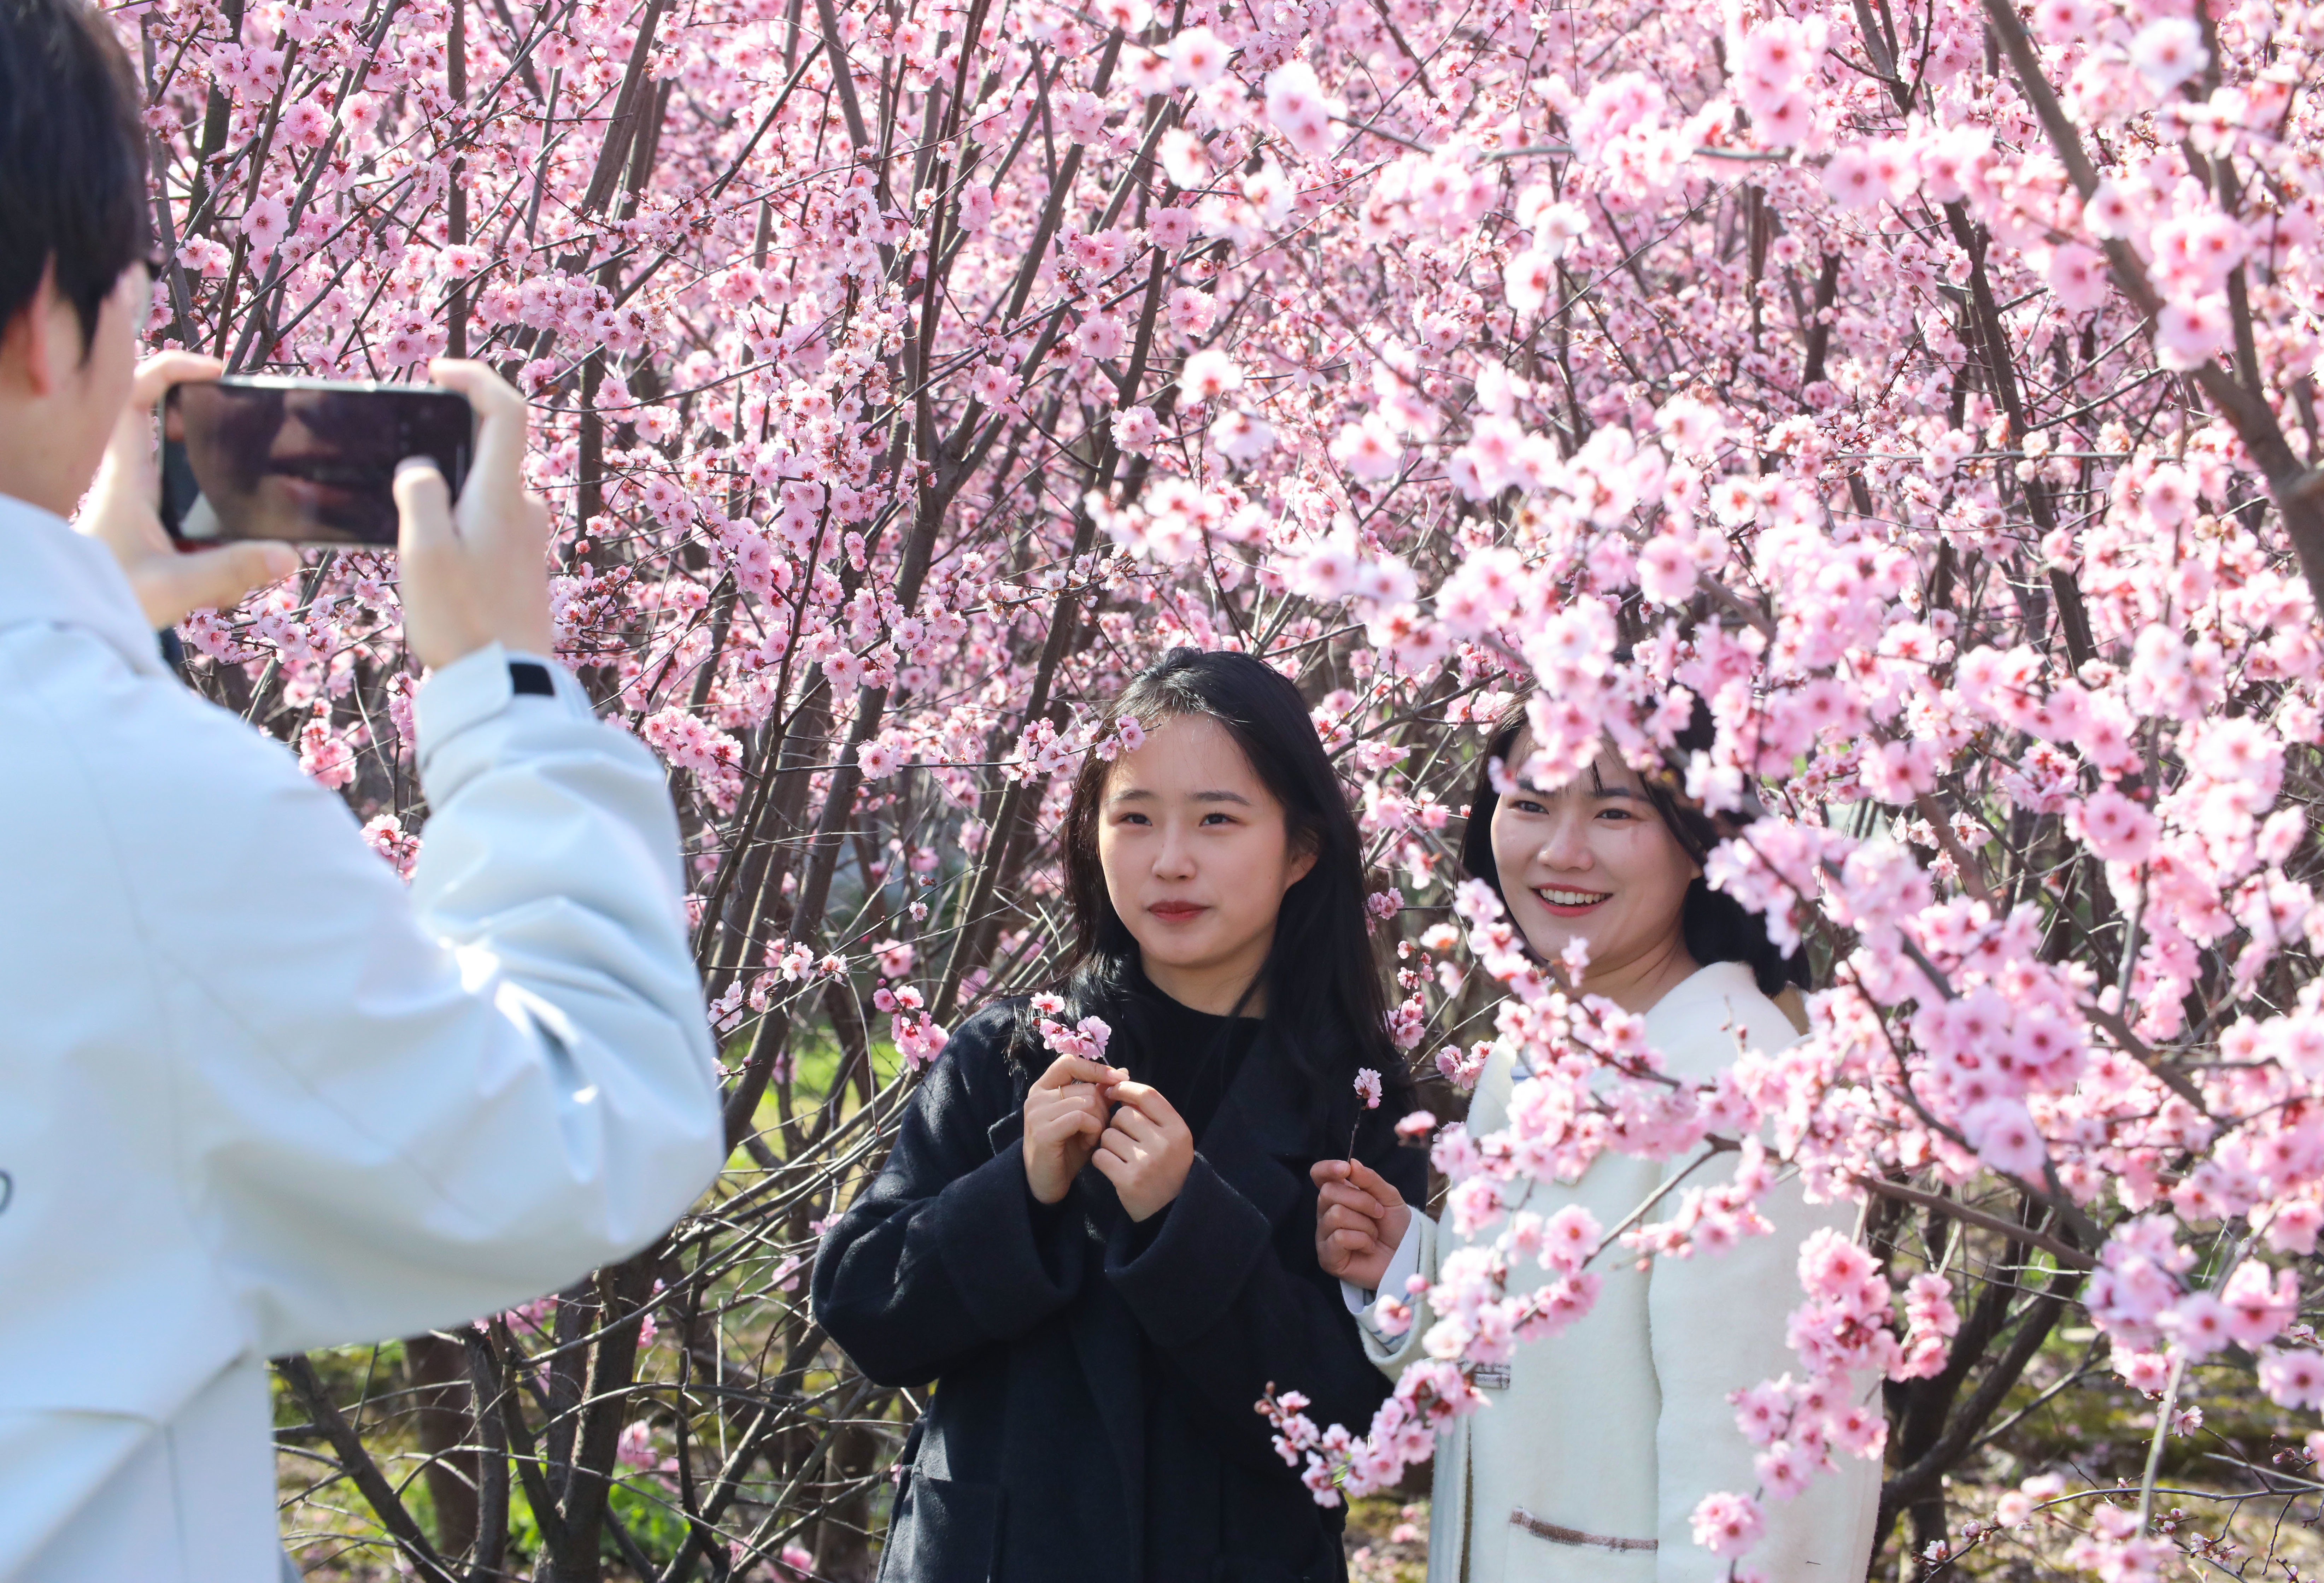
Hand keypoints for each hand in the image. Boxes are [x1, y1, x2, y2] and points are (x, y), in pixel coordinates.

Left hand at [76, 351, 297, 628]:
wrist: (74, 630)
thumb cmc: (106, 600)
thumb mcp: (172, 587)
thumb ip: (230, 570)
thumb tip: (288, 555)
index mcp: (128, 478)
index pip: (135, 397)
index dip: (172, 369)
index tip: (214, 374)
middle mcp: (132, 482)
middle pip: (169, 426)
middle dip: (214, 430)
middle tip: (252, 437)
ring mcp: (142, 505)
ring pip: (188, 475)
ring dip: (223, 493)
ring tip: (248, 532)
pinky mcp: (151, 531)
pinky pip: (193, 514)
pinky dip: (220, 535)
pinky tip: (230, 577)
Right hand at [395, 359, 555, 670]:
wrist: (503, 681)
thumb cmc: (462, 618)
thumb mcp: (423, 550)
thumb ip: (419, 495)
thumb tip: (420, 470)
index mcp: (502, 495)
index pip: (507, 411)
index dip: (475, 379)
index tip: (439, 373)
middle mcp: (525, 508)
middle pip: (491, 448)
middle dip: (447, 438)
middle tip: (400, 452)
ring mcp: (527, 536)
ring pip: (484, 488)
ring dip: (448, 485)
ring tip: (405, 514)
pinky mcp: (521, 562)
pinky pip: (487, 520)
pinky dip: (458, 516)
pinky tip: (429, 549)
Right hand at [1023, 1053, 1124, 1204]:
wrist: (1048, 1182)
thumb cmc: (1068, 1148)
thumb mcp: (1087, 1118)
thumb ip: (1100, 1095)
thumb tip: (1123, 1072)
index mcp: (1044, 1088)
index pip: (1070, 1062)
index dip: (1096, 1068)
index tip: (1119, 1079)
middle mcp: (1037, 1097)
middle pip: (1086, 1087)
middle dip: (1102, 1108)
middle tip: (1099, 1128)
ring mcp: (1037, 1114)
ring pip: (1086, 1102)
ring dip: (1099, 1121)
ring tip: (1093, 1137)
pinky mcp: (1043, 1132)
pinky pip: (1080, 1118)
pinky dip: (1092, 1130)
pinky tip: (1089, 1144)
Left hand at [1092, 1080, 1193, 1221]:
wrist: (1169, 1211)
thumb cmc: (1165, 1166)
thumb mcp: (1168, 1137)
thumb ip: (1149, 1111)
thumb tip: (1120, 1077)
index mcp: (1178, 1129)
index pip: (1147, 1094)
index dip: (1125, 1088)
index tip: (1112, 1091)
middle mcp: (1165, 1144)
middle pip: (1123, 1114)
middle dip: (1116, 1124)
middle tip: (1123, 1139)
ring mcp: (1147, 1162)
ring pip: (1108, 1135)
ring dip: (1107, 1144)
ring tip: (1120, 1156)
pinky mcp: (1129, 1180)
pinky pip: (1100, 1156)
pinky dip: (1100, 1160)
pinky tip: (1112, 1168)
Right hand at [1311, 1157, 1411, 1290]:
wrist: (1407, 1255)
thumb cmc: (1395, 1226)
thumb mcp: (1389, 1197)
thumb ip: (1369, 1179)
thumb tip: (1351, 1163)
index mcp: (1338, 1195)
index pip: (1319, 1175)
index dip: (1327, 1169)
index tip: (1345, 1169)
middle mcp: (1326, 1213)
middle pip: (1328, 1192)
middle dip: (1361, 1201)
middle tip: (1379, 1213)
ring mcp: (1325, 1235)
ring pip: (1335, 1215)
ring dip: (1364, 1224)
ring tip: (1374, 1235)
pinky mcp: (1327, 1257)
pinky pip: (1339, 1238)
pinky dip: (1362, 1240)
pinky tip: (1368, 1247)